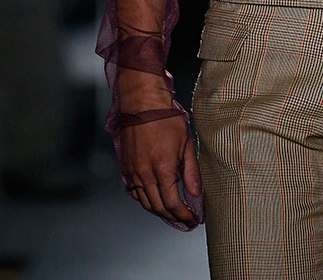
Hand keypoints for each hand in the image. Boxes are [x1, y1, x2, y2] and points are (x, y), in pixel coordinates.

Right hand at [121, 113, 201, 228]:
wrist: (142, 103)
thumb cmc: (166, 118)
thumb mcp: (186, 143)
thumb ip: (191, 172)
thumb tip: (196, 194)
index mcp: (163, 169)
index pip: (172, 204)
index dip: (182, 215)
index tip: (191, 219)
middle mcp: (145, 174)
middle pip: (158, 207)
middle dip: (172, 217)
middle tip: (183, 220)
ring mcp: (133, 172)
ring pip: (144, 202)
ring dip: (158, 211)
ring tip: (170, 213)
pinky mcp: (125, 168)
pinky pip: (134, 192)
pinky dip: (144, 200)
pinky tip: (153, 198)